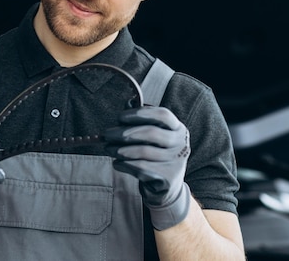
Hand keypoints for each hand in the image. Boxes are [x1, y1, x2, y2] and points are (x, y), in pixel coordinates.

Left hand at [104, 106, 190, 229]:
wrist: (168, 187)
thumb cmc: (156, 156)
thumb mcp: (153, 137)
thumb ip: (142, 120)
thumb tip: (128, 102)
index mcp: (178, 128)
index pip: (162, 115)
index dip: (141, 113)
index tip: (120, 117)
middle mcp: (181, 143)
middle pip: (151, 133)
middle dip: (125, 133)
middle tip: (107, 134)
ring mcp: (176, 161)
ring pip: (144, 152)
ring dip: (121, 150)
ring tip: (108, 149)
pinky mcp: (168, 177)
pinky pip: (141, 168)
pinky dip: (125, 165)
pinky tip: (116, 163)